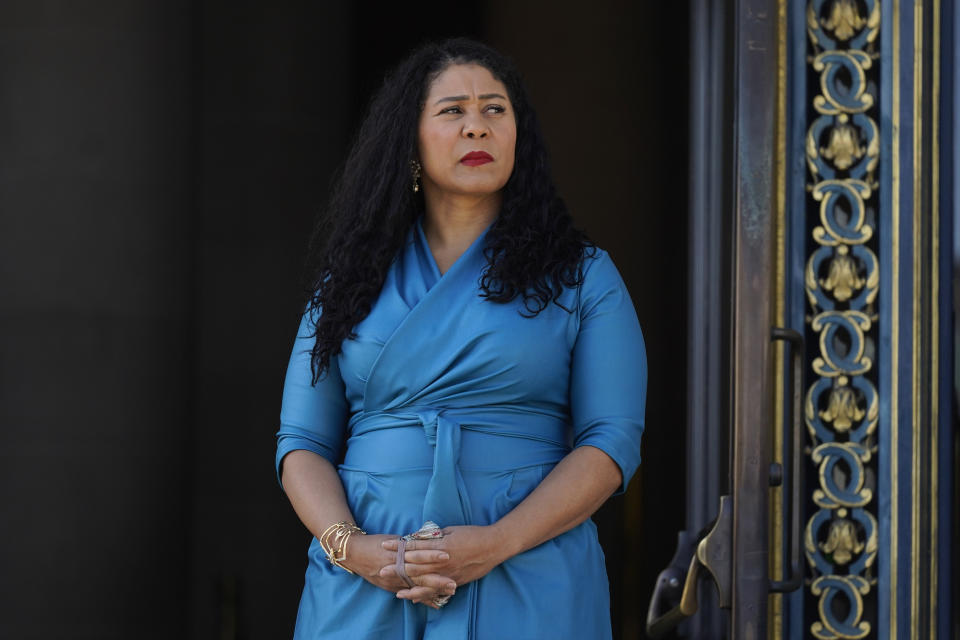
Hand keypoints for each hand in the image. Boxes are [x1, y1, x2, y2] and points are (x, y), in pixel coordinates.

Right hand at [341, 533, 456, 608]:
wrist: (354, 552)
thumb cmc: (375, 543)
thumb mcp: (393, 539)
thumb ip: (409, 542)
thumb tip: (427, 539)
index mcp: (398, 551)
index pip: (418, 554)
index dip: (433, 556)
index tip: (448, 555)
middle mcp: (396, 567)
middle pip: (420, 573)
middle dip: (437, 578)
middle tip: (454, 581)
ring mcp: (394, 579)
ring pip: (417, 586)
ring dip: (434, 590)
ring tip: (449, 592)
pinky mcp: (391, 586)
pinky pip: (409, 593)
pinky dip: (422, 598)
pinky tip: (435, 603)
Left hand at [379, 525, 508, 601]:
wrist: (493, 547)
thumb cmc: (473, 534)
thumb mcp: (452, 530)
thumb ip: (435, 536)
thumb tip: (419, 537)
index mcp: (441, 547)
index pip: (415, 546)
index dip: (399, 546)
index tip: (385, 545)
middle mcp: (443, 563)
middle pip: (416, 567)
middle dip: (398, 568)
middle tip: (382, 570)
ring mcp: (449, 574)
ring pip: (425, 583)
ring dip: (410, 587)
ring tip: (396, 591)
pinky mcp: (455, 582)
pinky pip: (437, 591)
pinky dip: (426, 595)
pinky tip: (415, 599)